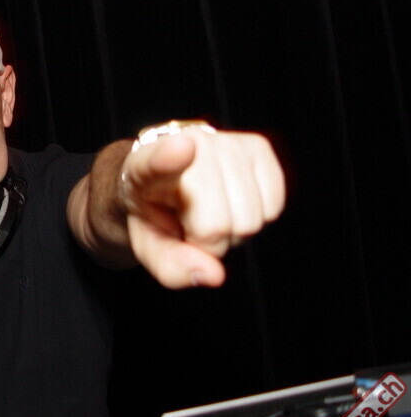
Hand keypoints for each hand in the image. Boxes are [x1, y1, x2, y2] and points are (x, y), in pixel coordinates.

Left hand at [121, 126, 284, 288]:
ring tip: (210, 212)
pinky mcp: (257, 145)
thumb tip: (214, 275)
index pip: (156, 162)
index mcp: (144, 168)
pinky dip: (257, 217)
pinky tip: (232, 202)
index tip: (182, 147)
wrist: (167, 182)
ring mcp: (225, 141)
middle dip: (208, 241)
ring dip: (233, 231)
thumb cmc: (156, 215)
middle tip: (191, 224)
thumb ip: (172, 267)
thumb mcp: (150, 247)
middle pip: (217, 223)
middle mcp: (187, 143)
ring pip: (250, 220)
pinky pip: (273, 207)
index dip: (168, 158)